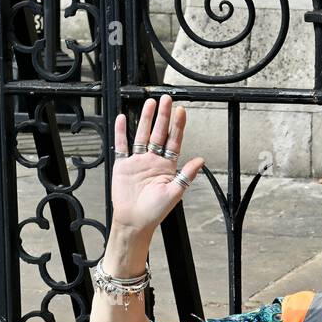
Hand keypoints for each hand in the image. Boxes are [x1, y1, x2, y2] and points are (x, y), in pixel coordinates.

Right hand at [110, 94, 205, 234]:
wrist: (134, 222)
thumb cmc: (155, 212)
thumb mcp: (175, 193)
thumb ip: (186, 175)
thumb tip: (200, 160)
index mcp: (167, 166)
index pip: (174, 141)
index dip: (178, 126)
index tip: (181, 110)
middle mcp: (153, 161)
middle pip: (158, 133)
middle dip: (163, 116)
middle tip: (166, 99)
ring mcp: (138, 161)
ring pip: (142, 134)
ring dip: (146, 119)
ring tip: (150, 103)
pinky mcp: (123, 165)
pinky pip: (122, 145)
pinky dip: (121, 132)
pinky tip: (123, 118)